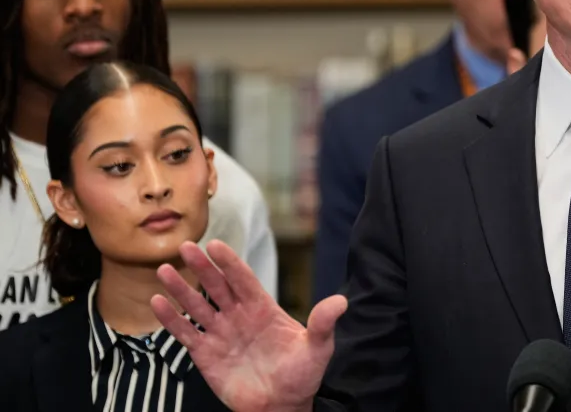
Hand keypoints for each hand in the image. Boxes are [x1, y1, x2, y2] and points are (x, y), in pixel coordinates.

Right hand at [151, 240, 347, 411]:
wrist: (283, 407)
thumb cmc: (302, 375)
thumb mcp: (318, 348)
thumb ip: (324, 323)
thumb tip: (342, 301)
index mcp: (263, 308)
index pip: (244, 279)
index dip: (230, 263)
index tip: (215, 245)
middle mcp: (239, 316)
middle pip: (217, 287)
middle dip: (202, 267)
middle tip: (185, 246)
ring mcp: (221, 334)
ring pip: (197, 306)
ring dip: (181, 289)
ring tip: (164, 270)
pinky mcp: (207, 355)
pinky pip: (186, 333)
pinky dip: (171, 319)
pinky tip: (157, 303)